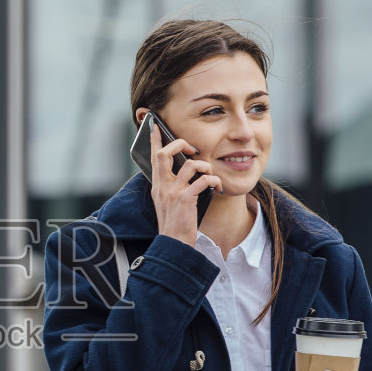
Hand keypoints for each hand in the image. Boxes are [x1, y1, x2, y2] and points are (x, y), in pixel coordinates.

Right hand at [144, 117, 220, 245]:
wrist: (174, 244)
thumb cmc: (174, 224)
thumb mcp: (166, 203)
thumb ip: (171, 186)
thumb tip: (185, 171)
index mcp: (157, 185)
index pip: (153, 157)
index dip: (155, 140)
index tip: (155, 126)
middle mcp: (162, 186)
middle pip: (164, 153)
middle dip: (179, 144)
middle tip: (192, 149)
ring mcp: (172, 192)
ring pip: (190, 164)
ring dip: (205, 165)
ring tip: (209, 174)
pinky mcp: (185, 199)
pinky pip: (203, 180)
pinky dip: (214, 181)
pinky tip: (217, 188)